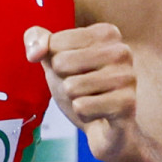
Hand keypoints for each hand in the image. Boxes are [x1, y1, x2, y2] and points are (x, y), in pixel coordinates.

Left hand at [25, 24, 139, 161]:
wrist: (106, 128)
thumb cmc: (82, 88)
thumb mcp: (55, 59)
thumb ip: (37, 40)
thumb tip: (34, 52)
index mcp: (106, 33)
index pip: (56, 42)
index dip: (56, 62)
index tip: (76, 70)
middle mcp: (121, 51)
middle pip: (61, 62)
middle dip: (64, 81)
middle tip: (83, 88)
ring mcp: (127, 77)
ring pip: (71, 87)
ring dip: (74, 99)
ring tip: (92, 100)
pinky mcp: (126, 103)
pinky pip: (81, 107)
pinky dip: (83, 114)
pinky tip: (98, 114)